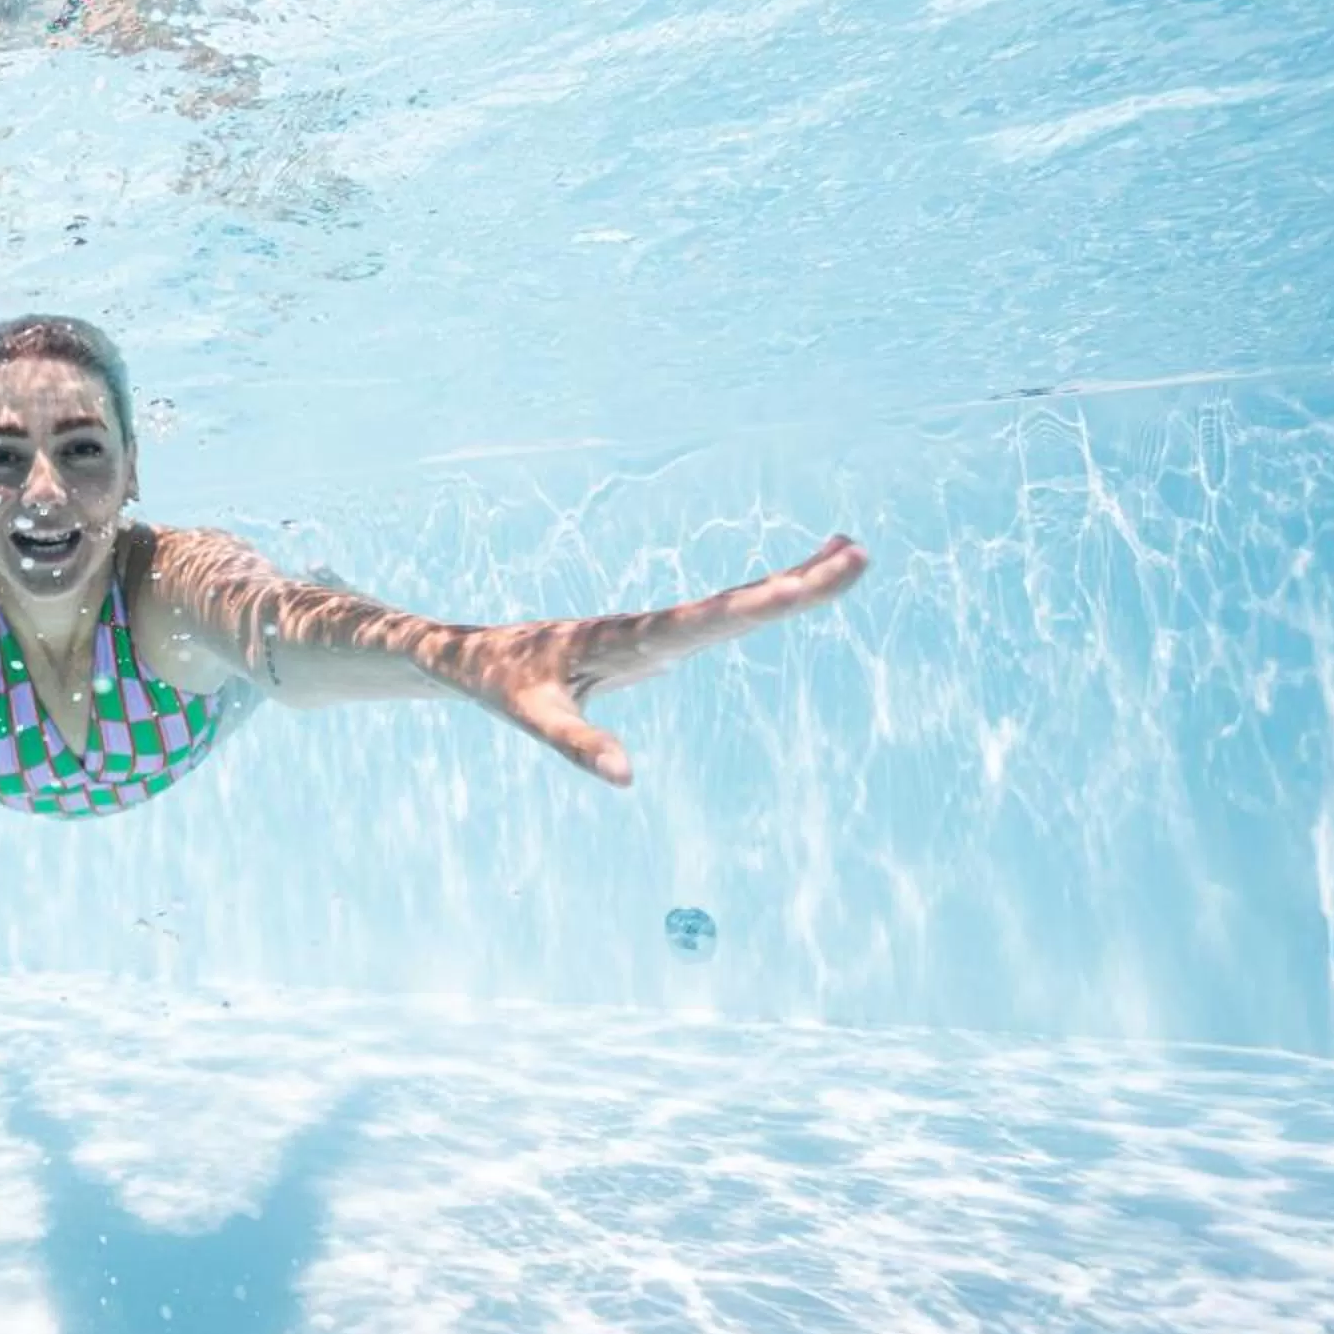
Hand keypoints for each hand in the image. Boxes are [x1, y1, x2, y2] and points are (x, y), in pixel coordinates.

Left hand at [463, 535, 869, 786]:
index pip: (708, 620)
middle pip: (736, 603)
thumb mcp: (532, 719)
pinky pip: (720, 619)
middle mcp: (650, 627)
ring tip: (849, 555)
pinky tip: (792, 585)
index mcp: (628, 638)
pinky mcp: (656, 639)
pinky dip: (761, 601)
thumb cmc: (501, 686)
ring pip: (735, 605)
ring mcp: (657, 630)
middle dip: (798, 581)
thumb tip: (625, 779)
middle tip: (861, 556)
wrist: (473, 658)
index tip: (811, 578)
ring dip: (791, 583)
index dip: (763, 601)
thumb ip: (577, 746)